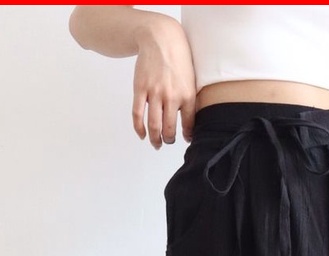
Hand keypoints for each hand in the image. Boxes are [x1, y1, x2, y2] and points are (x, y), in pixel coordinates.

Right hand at [131, 17, 196, 147]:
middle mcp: (171, 96)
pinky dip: (139, 129)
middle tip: (167, 141)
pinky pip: (137, 115)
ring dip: (154, 139)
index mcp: (187, 95)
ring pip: (153, 125)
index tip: (185, 139)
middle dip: (168, 140)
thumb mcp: (191, 79)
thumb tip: (190, 121)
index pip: (188, 124)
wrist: (160, 39)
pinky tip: (142, 135)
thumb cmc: (178, 59)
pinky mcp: (140, 89)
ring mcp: (154, 93)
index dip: (187, 135)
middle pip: (169, 129)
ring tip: (156, 143)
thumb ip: (190, 100)